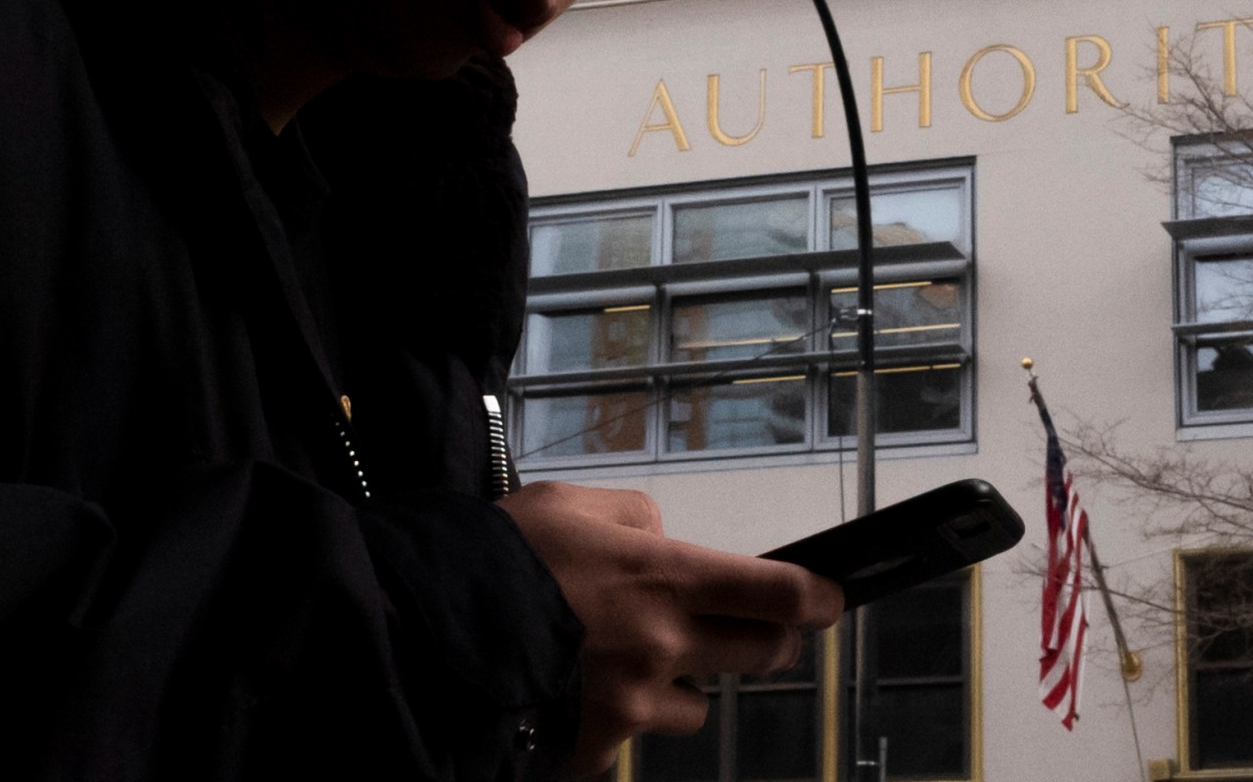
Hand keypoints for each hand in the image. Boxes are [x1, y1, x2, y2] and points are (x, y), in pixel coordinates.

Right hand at [499, 481, 843, 775]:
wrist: (424, 634)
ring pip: (696, 705)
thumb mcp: (568, 503)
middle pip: (761, 655)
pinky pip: (633, 737)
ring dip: (682, 685)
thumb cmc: (496, 560)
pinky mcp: (598, 748)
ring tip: (628, 661)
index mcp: (664, 577)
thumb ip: (635, 515)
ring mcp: (632, 706)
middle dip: (766, 642)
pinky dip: (619, 718)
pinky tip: (579, 691)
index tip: (829, 601)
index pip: (777, 594)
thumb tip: (664, 537)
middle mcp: (662, 646)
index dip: (817, 600)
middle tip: (748, 630)